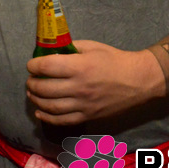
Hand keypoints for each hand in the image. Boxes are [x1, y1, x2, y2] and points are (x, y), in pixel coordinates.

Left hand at [26, 40, 164, 125]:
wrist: (138, 80)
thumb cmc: (114, 60)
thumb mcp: (92, 46)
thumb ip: (70, 48)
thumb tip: (52, 51)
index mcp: (80, 67)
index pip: (47, 67)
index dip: (34, 65)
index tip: (31, 65)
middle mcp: (79, 87)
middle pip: (45, 88)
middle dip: (32, 84)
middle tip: (30, 80)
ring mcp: (84, 104)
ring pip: (51, 107)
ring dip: (37, 100)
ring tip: (32, 94)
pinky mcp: (88, 116)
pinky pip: (63, 121)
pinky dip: (48, 118)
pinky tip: (40, 112)